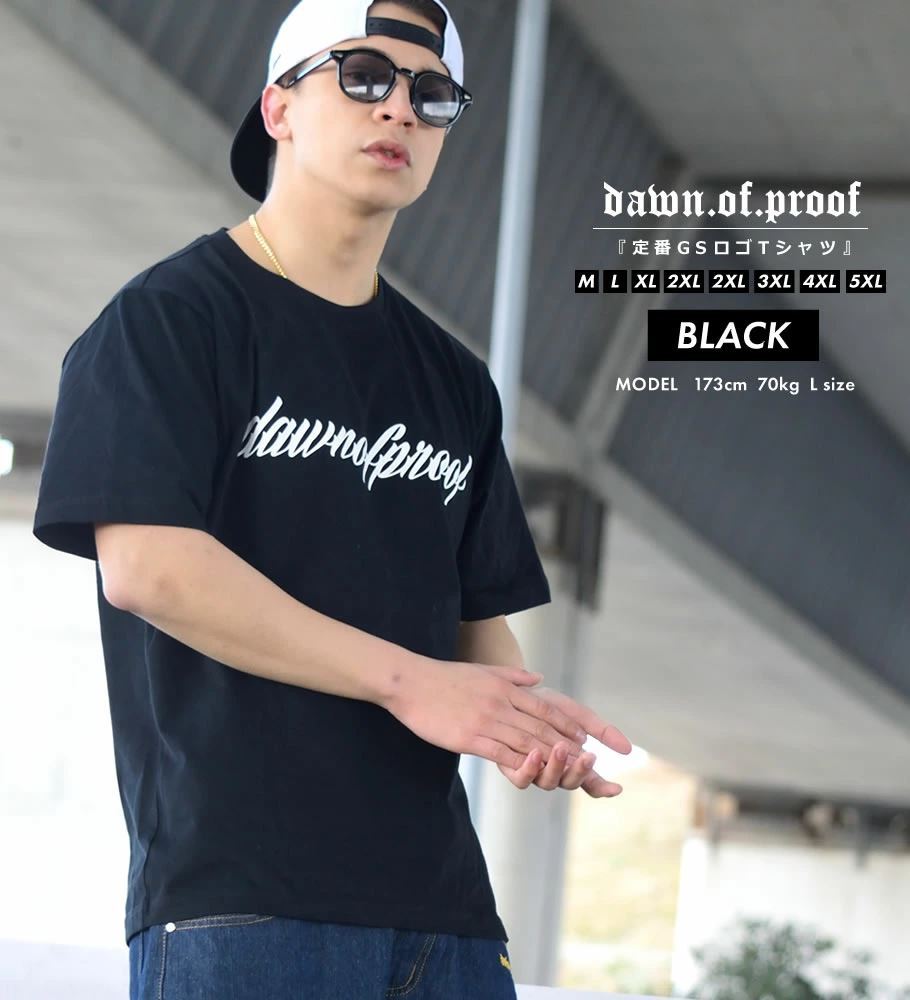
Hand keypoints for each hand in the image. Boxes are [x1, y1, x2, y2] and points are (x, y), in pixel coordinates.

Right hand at [384, 659, 588, 768]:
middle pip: (539, 727)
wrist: (411, 683)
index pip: (543, 708)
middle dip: (565, 744)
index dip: (565, 723)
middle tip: (586, 759)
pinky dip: (521, 763)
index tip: (583, 736)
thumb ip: (514, 676)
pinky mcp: (469, 738)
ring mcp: (485, 721)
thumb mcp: (484, 670)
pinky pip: (500, 753)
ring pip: (525, 742)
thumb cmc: (445, 677)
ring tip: (568, 769)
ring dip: (549, 757)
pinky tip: (534, 773)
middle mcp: (500, 703)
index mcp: (505, 688)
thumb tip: (539, 678)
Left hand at [496, 686, 631, 797]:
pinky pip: (521, 779)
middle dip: (580, 771)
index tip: (617, 788)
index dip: (603, 787)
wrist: (513, 692)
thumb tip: (628, 749)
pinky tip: (535, 753)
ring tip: (561, 747)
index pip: (591, 782)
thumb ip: (601, 731)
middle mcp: (554, 771)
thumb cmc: (545, 706)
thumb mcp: (577, 715)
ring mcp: (533, 771)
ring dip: (556, 767)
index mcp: (572, 761)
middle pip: (571, 783)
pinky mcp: (511, 767)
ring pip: (547, 782)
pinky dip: (529, 768)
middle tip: (589, 756)